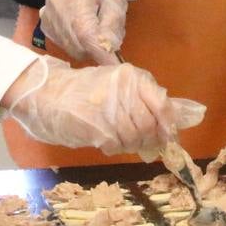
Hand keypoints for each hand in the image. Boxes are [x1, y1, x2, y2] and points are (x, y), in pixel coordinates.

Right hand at [6, 57, 204, 155]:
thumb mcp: (116, 83)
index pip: (162, 104)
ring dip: (131, 145)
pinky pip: (117, 147)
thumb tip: (177, 117)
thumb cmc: (84, 89)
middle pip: (150, 126)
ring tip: (119, 138)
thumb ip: (143, 96)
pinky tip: (105, 139)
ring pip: (136, 139)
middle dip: (150, 139)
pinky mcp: (98, 130)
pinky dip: (115, 147)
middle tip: (144, 142)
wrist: (47, 94)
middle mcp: (124, 92)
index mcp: (131, 77)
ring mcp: (111, 112)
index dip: (169, 123)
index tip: (169, 134)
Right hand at [39, 0, 129, 64]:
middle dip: (97, 48)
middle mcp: (57, 9)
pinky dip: (77, 43)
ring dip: (87, 46)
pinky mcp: (45, 25)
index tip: (115, 66)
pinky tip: (82, 28)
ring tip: (95, 28)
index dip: (101, 54)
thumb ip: (113, 26)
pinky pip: (64, 44)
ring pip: (71, 48)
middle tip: (109, 37)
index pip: (87, 34)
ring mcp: (48, 18)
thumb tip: (110, 52)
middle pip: (78, 45)